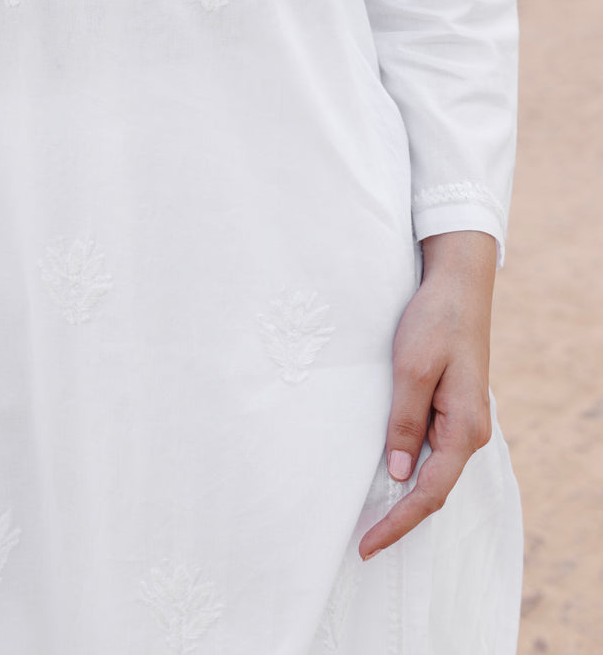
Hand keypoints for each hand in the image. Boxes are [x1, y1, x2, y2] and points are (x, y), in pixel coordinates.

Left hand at [358, 230, 496, 560]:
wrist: (457, 284)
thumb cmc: (435, 321)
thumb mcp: (413, 369)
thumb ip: (405, 422)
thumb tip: (399, 474)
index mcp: (464, 429)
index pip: (429, 493)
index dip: (398, 523)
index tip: (367, 545)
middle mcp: (468, 432)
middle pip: (433, 490)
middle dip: (400, 517)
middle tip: (362, 541)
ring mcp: (460, 420)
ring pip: (432, 471)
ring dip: (403, 495)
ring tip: (369, 517)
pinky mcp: (449, 406)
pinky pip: (430, 448)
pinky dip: (408, 467)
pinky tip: (387, 473)